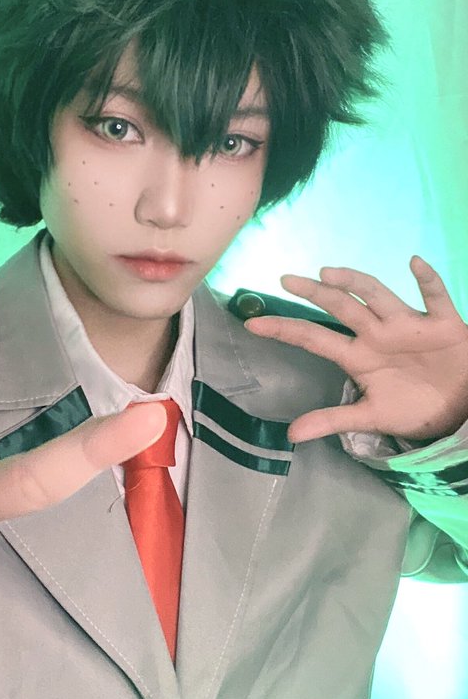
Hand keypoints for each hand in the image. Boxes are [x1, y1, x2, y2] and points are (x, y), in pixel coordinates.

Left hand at [244, 256, 467, 443]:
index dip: (284, 330)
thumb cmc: (415, 407)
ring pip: (379, 296)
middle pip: (342, 307)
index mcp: (358, 355)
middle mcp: (378, 334)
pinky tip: (416, 264)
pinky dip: (428, 281)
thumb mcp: (371, 416)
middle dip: (315, 293)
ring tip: (329, 273)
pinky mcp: (444, 324)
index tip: (251, 324)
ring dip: (356, 282)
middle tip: (286, 280)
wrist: (461, 410)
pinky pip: (435, 298)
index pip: (314, 338)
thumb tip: (291, 435)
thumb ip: (333, 419)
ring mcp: (409, 326)